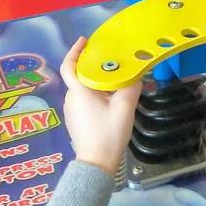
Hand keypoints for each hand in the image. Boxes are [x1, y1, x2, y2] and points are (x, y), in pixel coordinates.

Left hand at [59, 37, 141, 175]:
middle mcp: (71, 98)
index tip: (84, 41)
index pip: (69, 65)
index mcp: (79, 91)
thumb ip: (131, 87)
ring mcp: (71, 110)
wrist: (96, 163)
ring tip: (114, 79)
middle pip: (78, 75)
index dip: (74, 51)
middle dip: (92, 65)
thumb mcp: (124, 108)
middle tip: (110, 59)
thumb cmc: (108, 132)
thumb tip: (137, 75)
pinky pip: (83, 100)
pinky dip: (94, 94)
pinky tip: (109, 99)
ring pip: (82, 89)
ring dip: (95, 81)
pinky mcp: (75, 120)